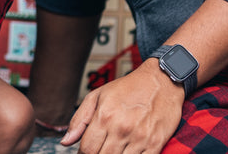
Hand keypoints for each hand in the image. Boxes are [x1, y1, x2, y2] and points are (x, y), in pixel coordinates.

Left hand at [61, 60, 183, 153]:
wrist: (161, 80)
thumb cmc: (128, 88)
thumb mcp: (98, 96)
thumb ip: (79, 120)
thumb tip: (66, 142)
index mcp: (105, 116)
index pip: (87, 149)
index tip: (85, 152)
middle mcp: (121, 128)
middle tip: (99, 150)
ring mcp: (139, 138)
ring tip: (112, 150)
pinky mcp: (155, 144)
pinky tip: (127, 152)